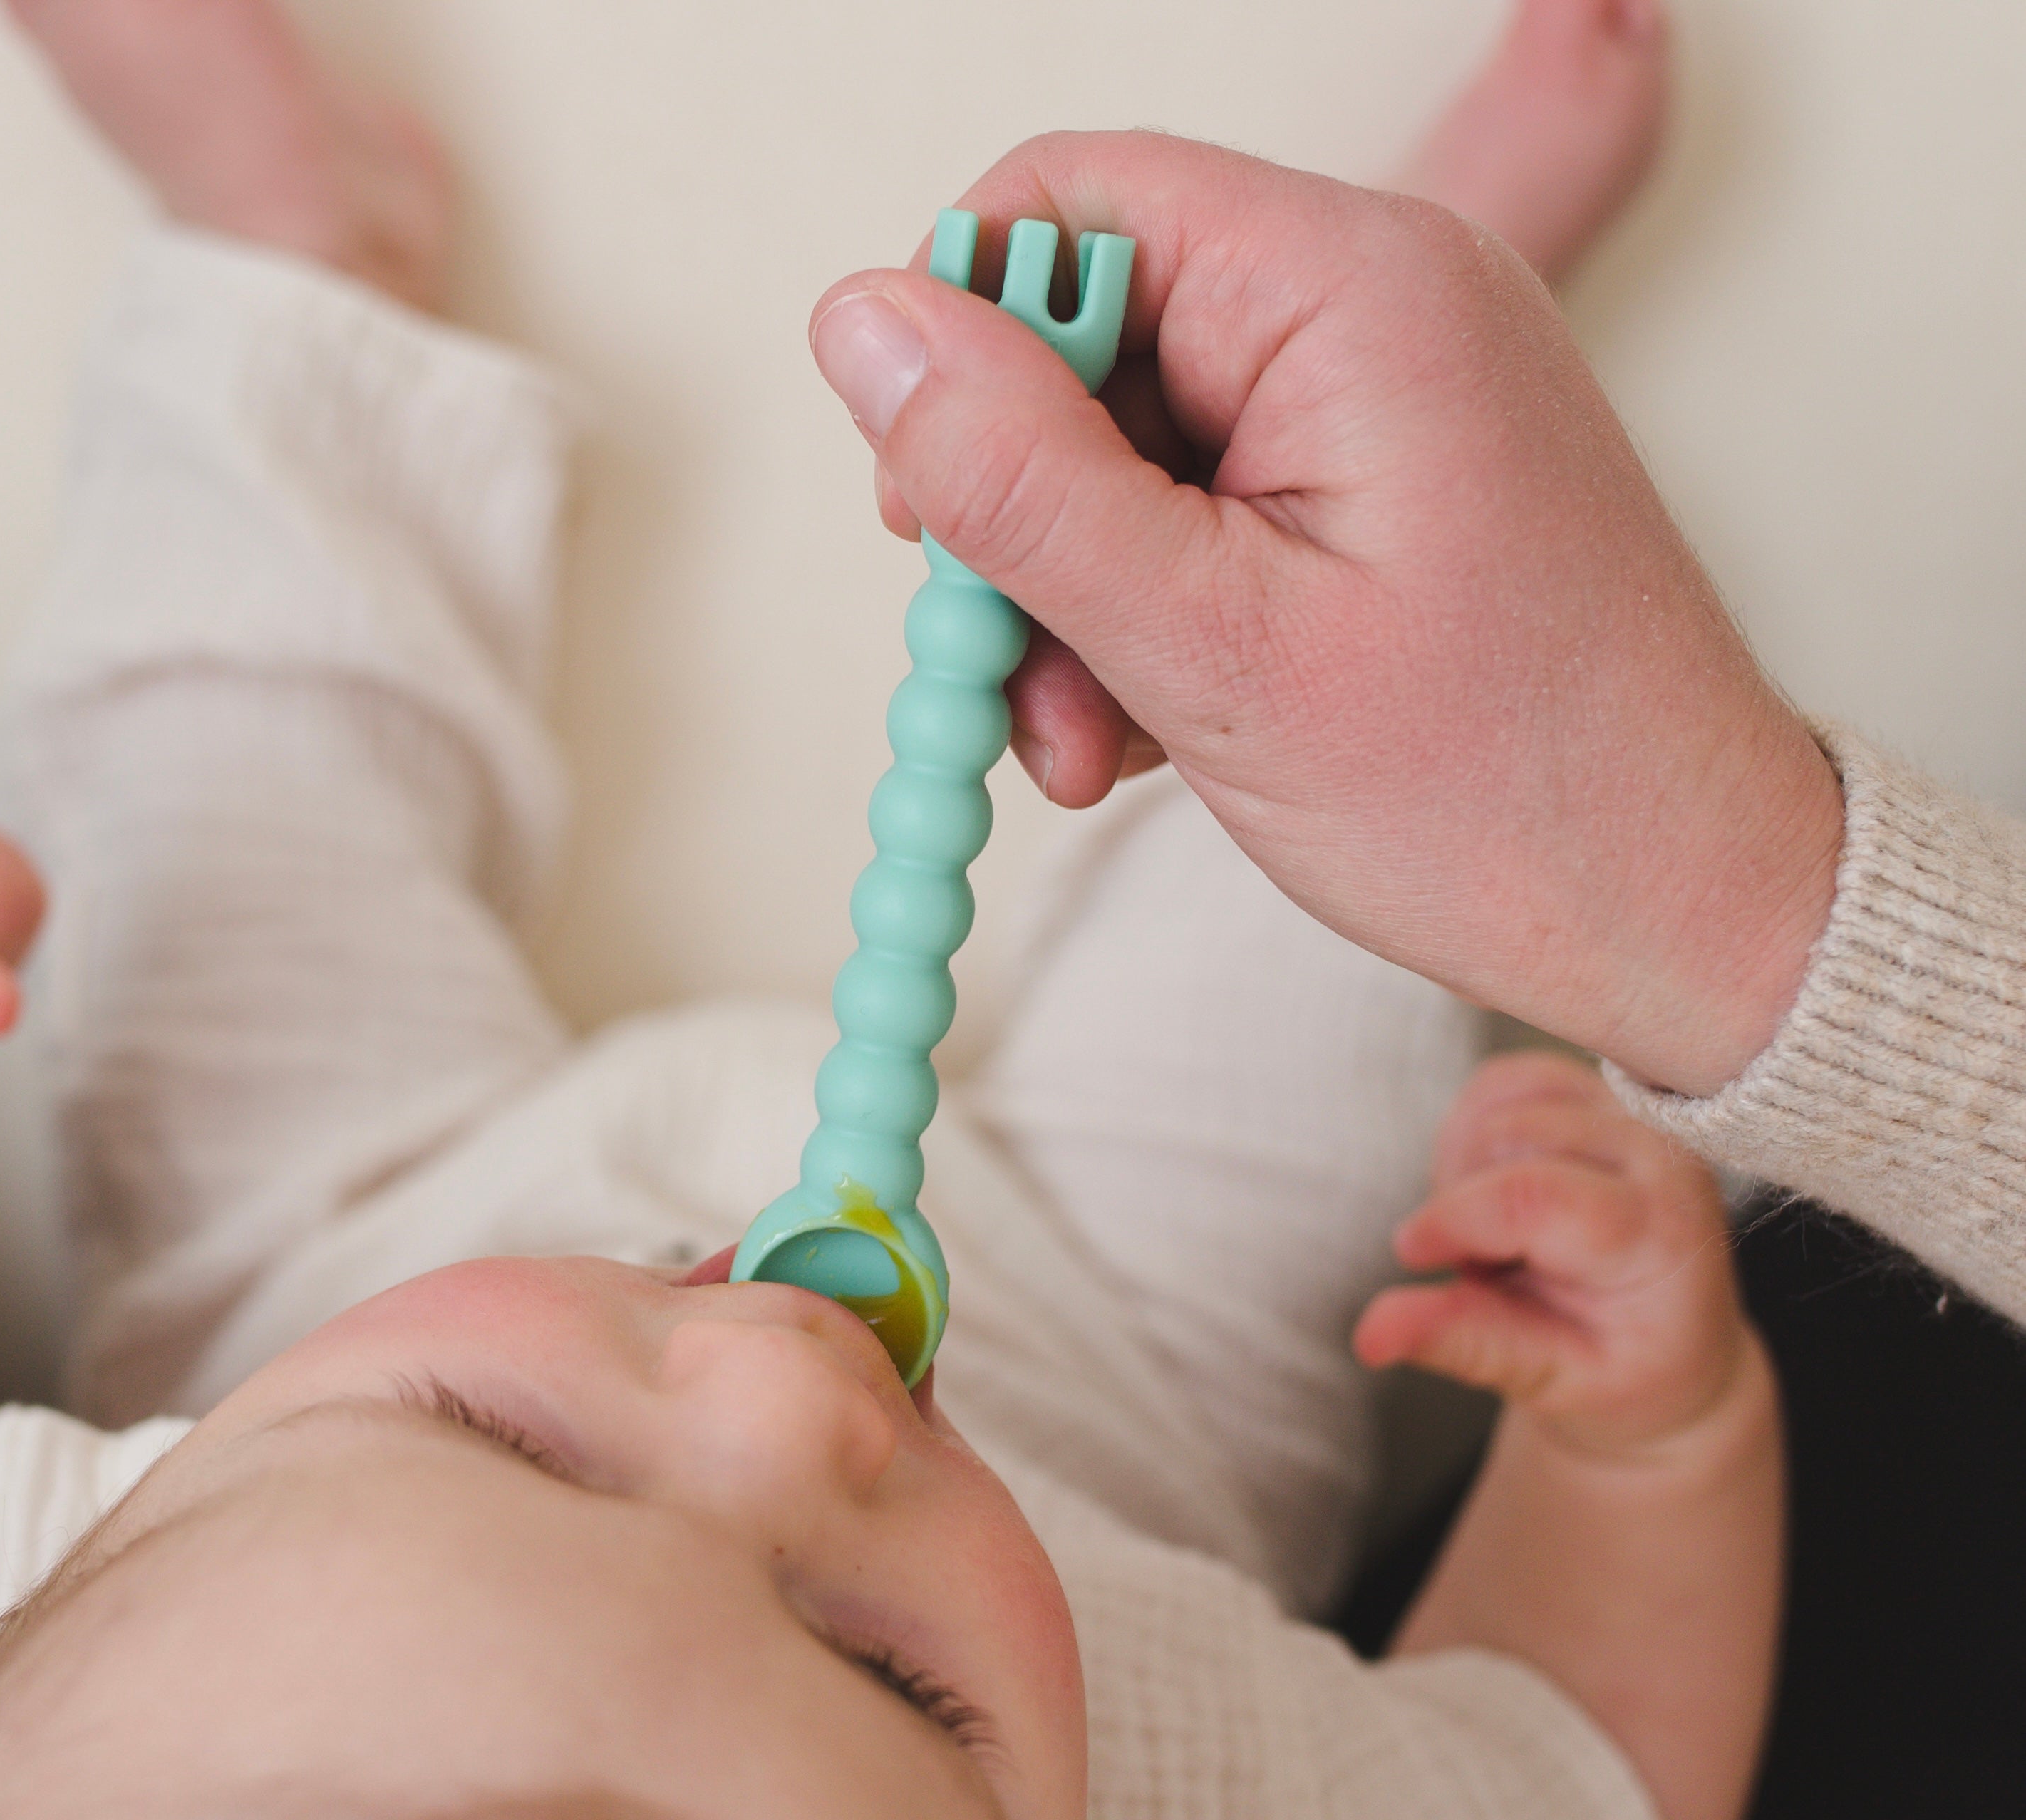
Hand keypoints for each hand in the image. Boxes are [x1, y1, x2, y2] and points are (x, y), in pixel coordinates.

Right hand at [805, 133, 1841, 1096]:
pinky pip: (1194, 510)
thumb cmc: (1491, 791)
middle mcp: (1375, 301)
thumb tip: (860, 321)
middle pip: (1085, 338)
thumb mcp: (1207, 645)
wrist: (1673, 904)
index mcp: (1351, 285)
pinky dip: (1142, 623)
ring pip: (1122, 447)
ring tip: (1097, 749)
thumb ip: (1018, 477)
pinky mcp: (1375, 484)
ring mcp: (1379, 396)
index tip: (926, 523)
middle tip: (1015, 689)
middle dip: (1016, 524)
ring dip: (1068, 605)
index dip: (961, 349)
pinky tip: (1154, 733)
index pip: (1071, 201)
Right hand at [1354, 1052, 1762, 1461]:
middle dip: (1460, 1203)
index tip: (1416, 1258)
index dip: (1452, 1220)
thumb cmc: (1622, 1372)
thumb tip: (1370, 1333)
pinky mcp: (1600, 1095)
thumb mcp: (1549, 1380)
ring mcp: (1632, 1116)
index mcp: (1658, 1233)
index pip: (1533, 1195)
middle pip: (1507, 1136)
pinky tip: (1493, 1187)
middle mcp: (1659, 1156)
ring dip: (1465, 1167)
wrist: (1677, 1349)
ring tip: (1497, 1233)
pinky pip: (1505, 1081)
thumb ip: (1464, 1343)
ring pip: (1501, 1099)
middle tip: (1484, 1268)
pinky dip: (1472, 1131)